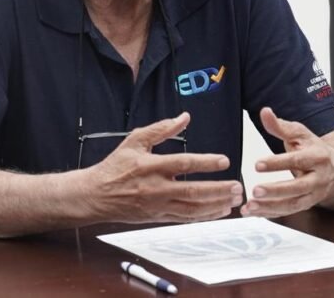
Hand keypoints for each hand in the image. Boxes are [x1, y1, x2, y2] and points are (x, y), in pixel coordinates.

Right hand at [81, 112, 243, 222]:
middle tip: (238, 186)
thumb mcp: (135, 140)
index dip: (205, 163)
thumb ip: (161, 128)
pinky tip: (220, 211)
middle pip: (192, 190)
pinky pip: (186, 218)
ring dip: (216, 205)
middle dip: (218, 190)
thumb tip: (184, 116)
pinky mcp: (158, 217)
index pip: (183, 164)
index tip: (224, 161)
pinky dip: (205, 216)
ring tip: (235, 199)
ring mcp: (157, 205)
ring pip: (192, 208)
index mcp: (150, 166)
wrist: (95, 196)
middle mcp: (156, 188)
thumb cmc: (115, 166)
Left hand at [240, 107, 333, 217]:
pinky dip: (271, 214)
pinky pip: (289, 212)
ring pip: (293, 204)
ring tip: (250, 206)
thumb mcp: (302, 134)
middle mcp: (319, 177)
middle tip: (255, 191)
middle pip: (297, 187)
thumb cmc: (317, 151)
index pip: (297, 160)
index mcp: (318, 156)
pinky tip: (254, 212)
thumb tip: (264, 112)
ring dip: (271, 207)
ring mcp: (314, 194)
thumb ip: (281, 126)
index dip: (277, 163)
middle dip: (275, 191)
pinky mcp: (308, 205)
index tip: (257, 164)